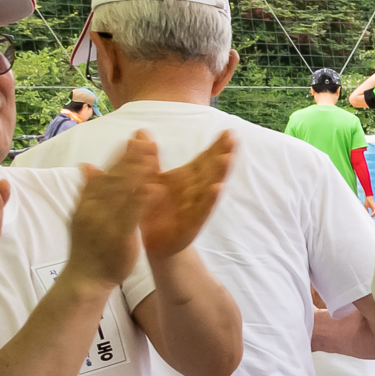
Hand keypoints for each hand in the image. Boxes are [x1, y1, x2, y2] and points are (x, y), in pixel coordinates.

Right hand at [63, 146, 149, 291]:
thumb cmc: (89, 247)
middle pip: (114, 177)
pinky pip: (131, 216)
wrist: (85, 278)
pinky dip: (143, 201)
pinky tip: (157, 188)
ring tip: (154, 153)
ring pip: (122, 192)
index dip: (121, 154)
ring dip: (138, 171)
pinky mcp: (118, 236)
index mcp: (87, 202)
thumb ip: (89, 191)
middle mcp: (93, 208)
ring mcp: (104, 221)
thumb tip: (86, 165)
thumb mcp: (85, 215)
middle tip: (148, 137)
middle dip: (131, 156)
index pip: (106, 173)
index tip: (136, 137)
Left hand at [139, 131, 233, 265]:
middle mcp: (195, 192)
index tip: (228, 131)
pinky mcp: (191, 225)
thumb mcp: (149, 180)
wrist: (153, 244)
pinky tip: (217, 189)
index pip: (204, 160)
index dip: (216, 147)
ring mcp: (195, 208)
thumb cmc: (155, 209)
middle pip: (211, 171)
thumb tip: (141, 131)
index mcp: (187, 180)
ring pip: (210, 189)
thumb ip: (148, 157)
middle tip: (233, 139)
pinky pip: (201, 211)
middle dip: (223, 155)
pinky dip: (209, 200)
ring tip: (227, 158)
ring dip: (219, 174)